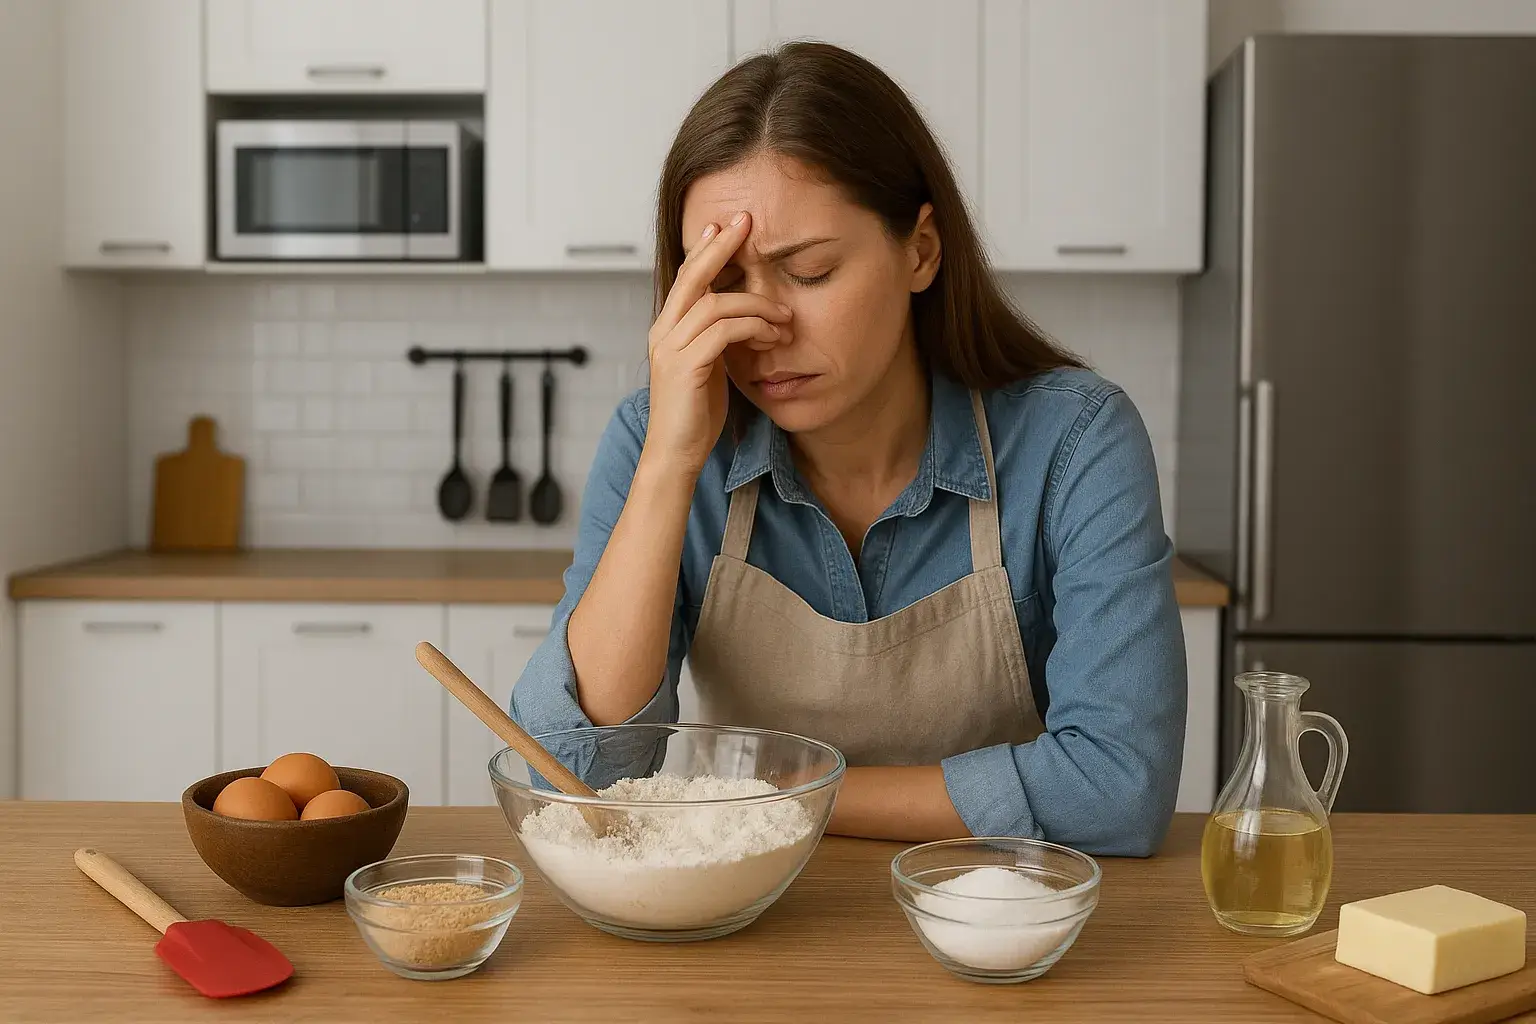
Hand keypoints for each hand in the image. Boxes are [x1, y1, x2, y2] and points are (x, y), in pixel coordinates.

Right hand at [642, 212, 791, 474]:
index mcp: (667, 330)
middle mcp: (663, 333)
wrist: (675, 455)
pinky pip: (723, 331)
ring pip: (715, 303)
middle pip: (693, 276)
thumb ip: (716, 341)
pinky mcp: (686, 366)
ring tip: (784, 317)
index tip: (727, 226)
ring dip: (756, 305)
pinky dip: (752, 327)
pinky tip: (772, 334)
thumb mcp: (707, 369)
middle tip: (747, 223)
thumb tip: (743, 321)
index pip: (686, 278)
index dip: (707, 249)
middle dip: (722, 246)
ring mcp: (671, 349)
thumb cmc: (694, 417)